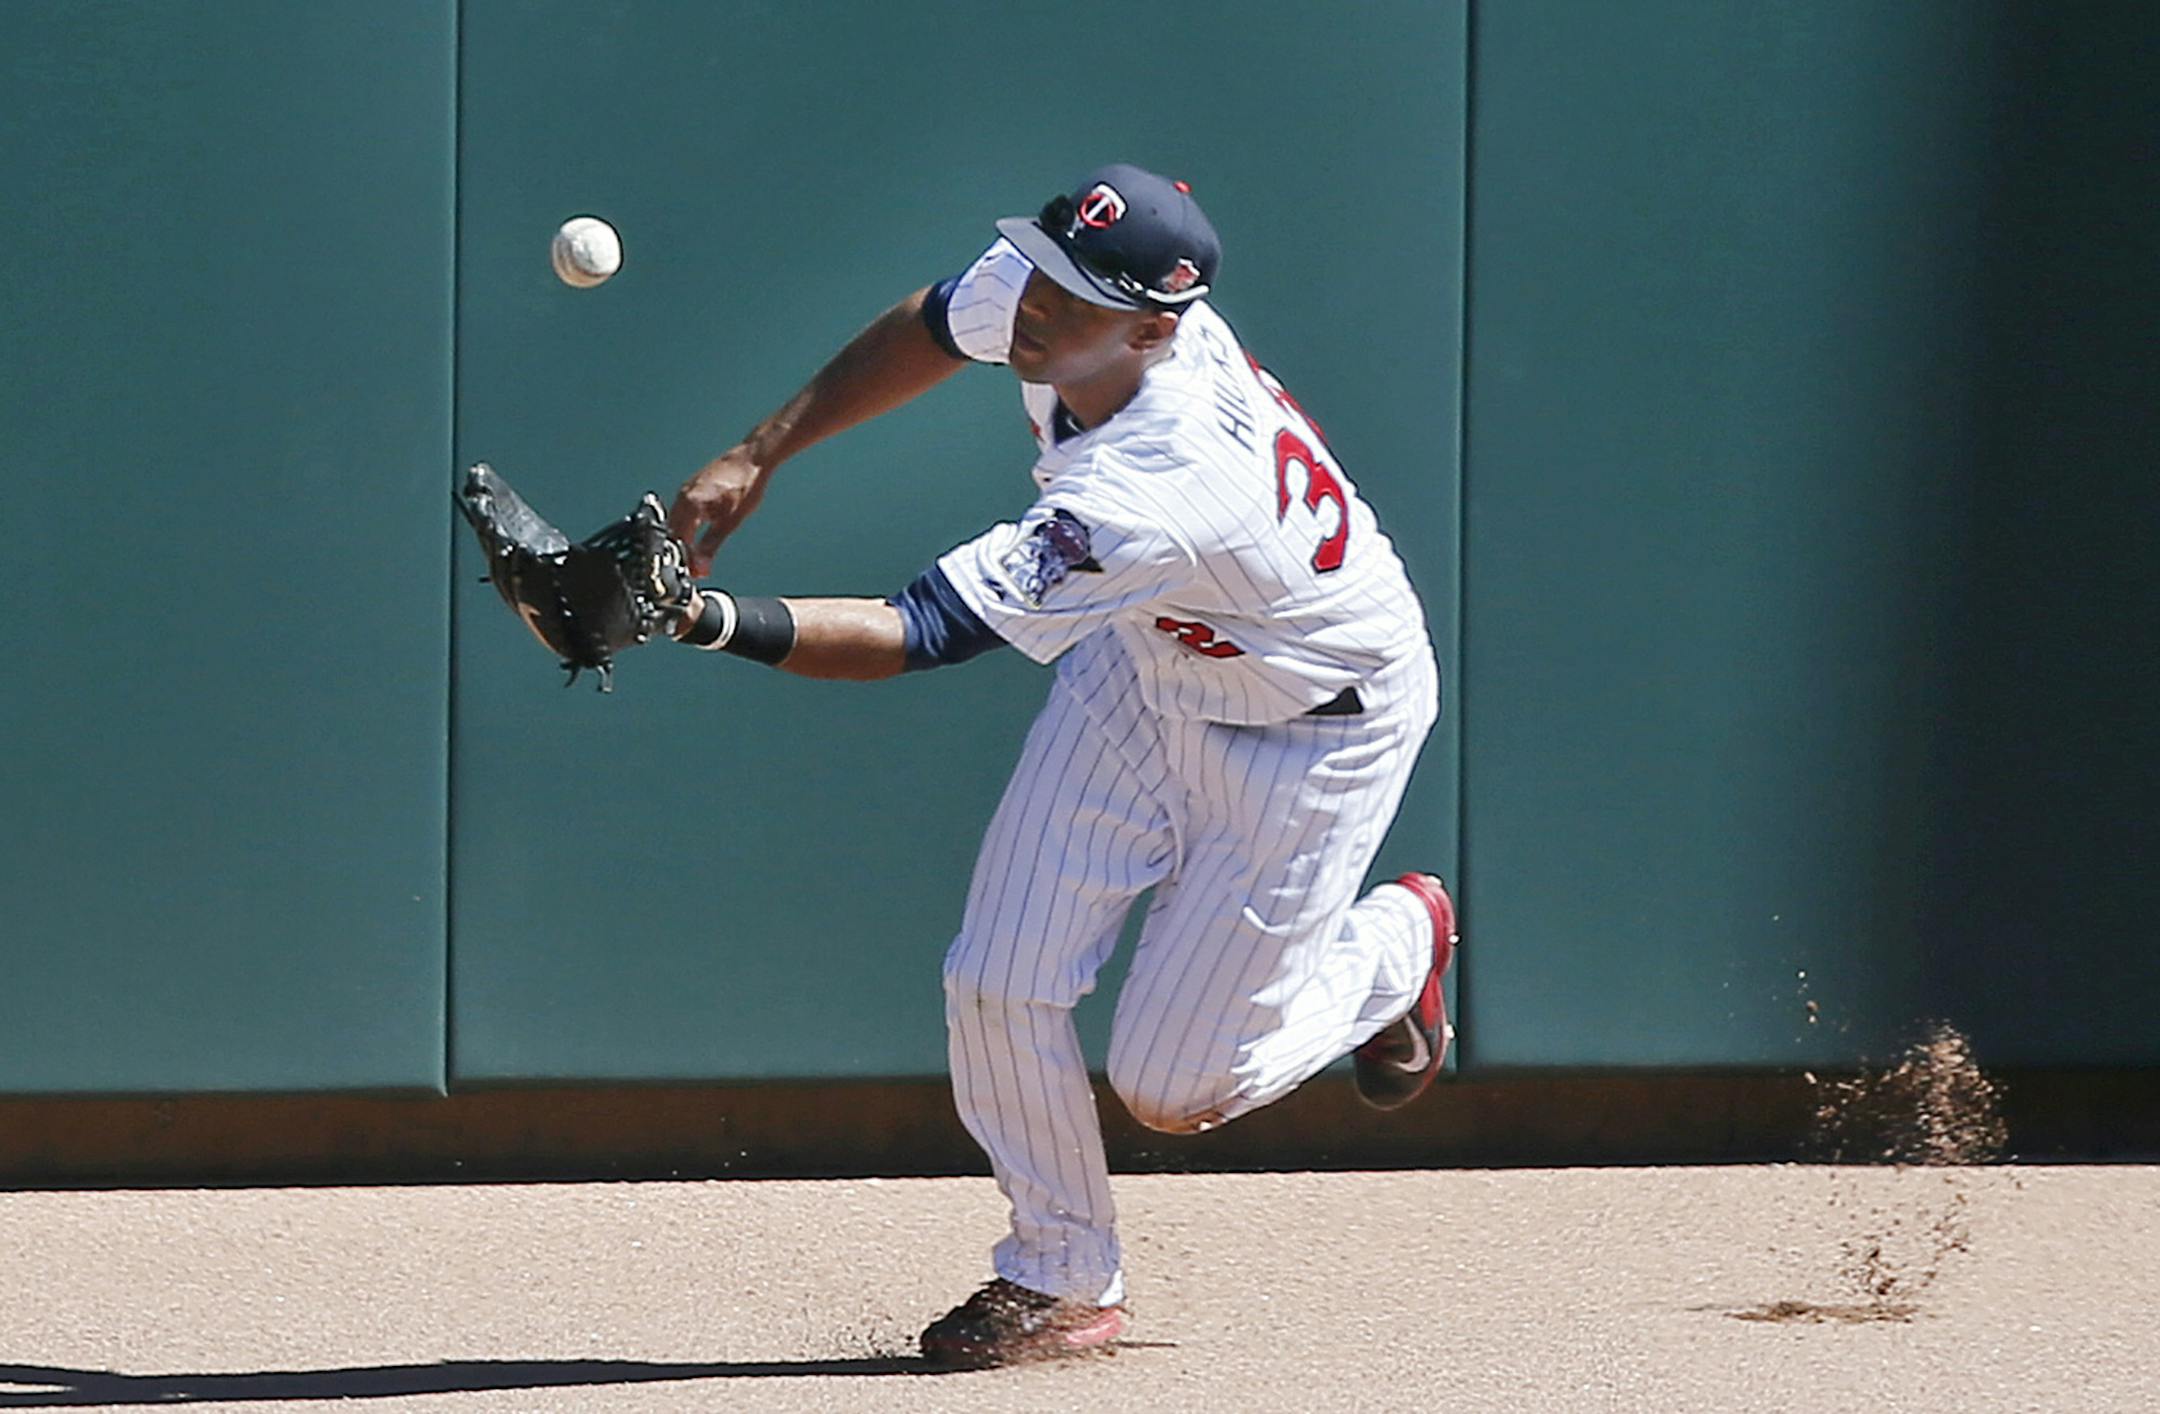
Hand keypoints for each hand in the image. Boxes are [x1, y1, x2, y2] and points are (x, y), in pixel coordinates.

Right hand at [668, 444, 766, 575]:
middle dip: (682, 552)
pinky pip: (682, 512)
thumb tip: (701, 567)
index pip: (678, 540)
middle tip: (695, 568)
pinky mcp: (692, 488)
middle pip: (673, 532)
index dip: (685, 559)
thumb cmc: (745, 484)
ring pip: (676, 522)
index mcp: (689, 504)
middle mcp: (683, 496)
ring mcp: (686, 490)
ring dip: (684, 540)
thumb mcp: (730, 522)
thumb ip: (711, 545)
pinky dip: (687, 526)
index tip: (693, 572)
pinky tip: (696, 534)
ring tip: (697, 555)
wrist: (753, 458)